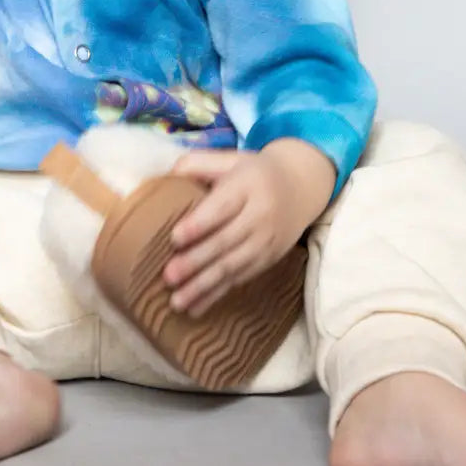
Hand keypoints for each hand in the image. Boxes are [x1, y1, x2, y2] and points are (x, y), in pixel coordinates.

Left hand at [163, 140, 332, 316]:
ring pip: (233, 266)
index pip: (222, 206)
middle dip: (196, 261)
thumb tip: (165, 177)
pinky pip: (241, 279)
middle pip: (226, 241)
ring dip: (204, 286)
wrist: (300, 186)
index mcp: (248, 185)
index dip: (199, 223)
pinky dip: (217, 295)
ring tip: (177, 301)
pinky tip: (196, 307)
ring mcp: (266, 241)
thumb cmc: (251, 171)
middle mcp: (260, 215)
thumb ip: (196, 163)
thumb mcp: (229, 158)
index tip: (174, 238)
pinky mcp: (268, 260)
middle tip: (168, 276)